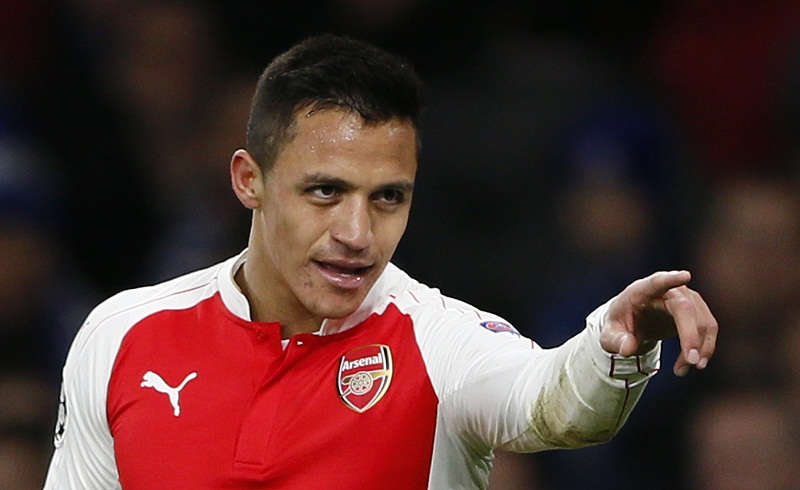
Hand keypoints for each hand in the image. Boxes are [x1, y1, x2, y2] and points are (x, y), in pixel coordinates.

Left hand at [600, 270, 717, 376]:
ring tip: (681, 370)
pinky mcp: (697, 311)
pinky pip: (707, 329)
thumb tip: (628, 349)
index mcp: (641, 290)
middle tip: (692, 361)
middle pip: (685, 308)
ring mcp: (686, 298)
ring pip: (702, 321)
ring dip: (698, 348)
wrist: (633, 323)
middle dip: (691, 335)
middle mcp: (668, 291)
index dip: (670, 279)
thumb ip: (616, 341)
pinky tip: (692, 364)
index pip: (656, 282)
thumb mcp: (609, 335)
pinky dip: (704, 349)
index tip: (685, 276)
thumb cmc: (620, 325)